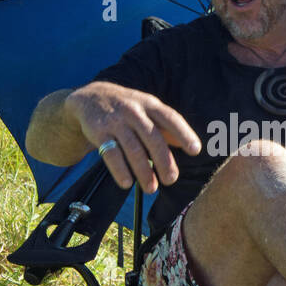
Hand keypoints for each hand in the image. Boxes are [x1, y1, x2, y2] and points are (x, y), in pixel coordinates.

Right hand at [67, 83, 201, 192]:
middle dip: (163, 160)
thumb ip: (167, 128)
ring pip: (133, 148)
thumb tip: (191, 147)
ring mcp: (116, 121)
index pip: (170, 118)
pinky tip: (127, 183)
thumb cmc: (128, 108)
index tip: (195, 150)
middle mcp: (134, 111)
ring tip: (151, 188)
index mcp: (150, 105)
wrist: (90, 97)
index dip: (184, 133)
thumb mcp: (147, 110)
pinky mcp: (99, 132)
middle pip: (152, 137)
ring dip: (143, 171)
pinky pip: (110, 154)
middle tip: (171, 179)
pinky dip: (120, 170)